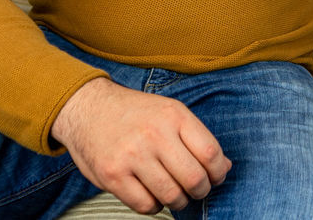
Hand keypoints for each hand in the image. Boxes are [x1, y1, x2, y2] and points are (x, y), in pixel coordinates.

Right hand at [50, 77, 230, 214]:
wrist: (88, 107)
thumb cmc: (135, 113)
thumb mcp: (170, 112)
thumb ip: (197, 138)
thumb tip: (224, 167)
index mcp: (174, 115)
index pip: (211, 153)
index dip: (219, 172)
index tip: (216, 177)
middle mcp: (154, 134)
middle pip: (194, 178)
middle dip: (201, 191)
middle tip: (196, 190)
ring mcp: (132, 155)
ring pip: (171, 195)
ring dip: (178, 201)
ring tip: (174, 193)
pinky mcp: (112, 175)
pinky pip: (145, 205)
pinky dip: (154, 206)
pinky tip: (152, 194)